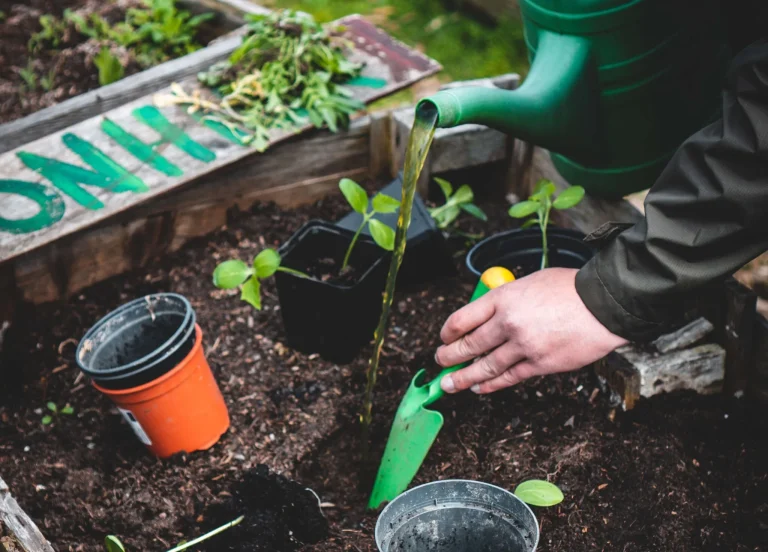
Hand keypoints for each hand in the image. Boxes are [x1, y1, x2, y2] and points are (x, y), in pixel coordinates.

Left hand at [436, 268, 627, 393]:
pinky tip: (479, 387)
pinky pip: (508, 378)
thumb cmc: (570, 289)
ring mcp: (523, 346)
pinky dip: (491, 385)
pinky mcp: (540, 364)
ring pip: (484, 367)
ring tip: (449, 384)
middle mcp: (508, 322)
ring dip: (463, 378)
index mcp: (503, 298)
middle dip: (448, 357)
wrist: (604, 304)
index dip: (447, 332)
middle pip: (468, 345)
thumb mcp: (529, 282)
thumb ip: (506, 299)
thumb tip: (488, 315)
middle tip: (439, 362)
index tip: (444, 338)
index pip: (462, 318)